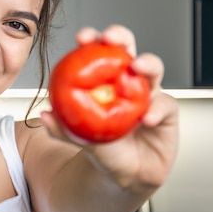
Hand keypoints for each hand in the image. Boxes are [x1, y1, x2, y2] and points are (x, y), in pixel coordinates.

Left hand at [42, 24, 178, 191]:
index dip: (92, 39)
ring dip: (146, 64)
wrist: (126, 175)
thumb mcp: (80, 139)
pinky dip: (156, 109)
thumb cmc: (104, 148)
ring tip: (137, 68)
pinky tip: (147, 118)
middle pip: (127, 49)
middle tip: (111, 38)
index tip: (82, 37)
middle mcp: (128, 81)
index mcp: (104, 80)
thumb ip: (63, 129)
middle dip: (120, 37)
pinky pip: (165, 105)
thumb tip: (45, 116)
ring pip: (153, 69)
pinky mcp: (167, 111)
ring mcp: (150, 94)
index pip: (98, 52)